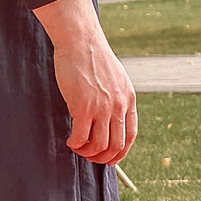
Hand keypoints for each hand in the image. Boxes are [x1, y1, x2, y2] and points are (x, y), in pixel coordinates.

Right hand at [34, 0, 137, 163]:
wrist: (81, 41)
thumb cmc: (92, 57)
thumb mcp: (114, 78)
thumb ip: (115, 97)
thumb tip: (107, 118)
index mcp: (128, 99)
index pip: (130, 135)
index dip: (121, 152)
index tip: (110, 158)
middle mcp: (118, 106)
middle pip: (116, 145)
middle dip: (103, 157)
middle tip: (90, 157)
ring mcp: (102, 107)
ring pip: (99, 145)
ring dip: (87, 152)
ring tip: (77, 147)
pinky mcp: (83, 107)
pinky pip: (81, 137)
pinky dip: (75, 144)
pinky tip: (70, 140)